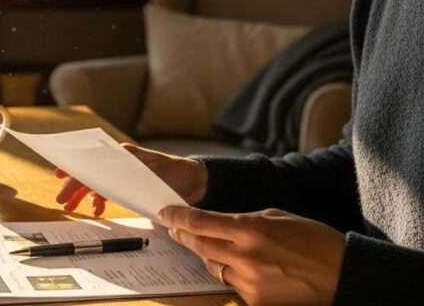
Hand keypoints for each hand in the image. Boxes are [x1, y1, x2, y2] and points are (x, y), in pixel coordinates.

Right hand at [55, 143, 207, 215]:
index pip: (92, 160)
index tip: (60, 174)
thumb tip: (105, 184)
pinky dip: (100, 199)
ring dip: (85, 195)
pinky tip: (98, 209)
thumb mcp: (152, 175)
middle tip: (62, 201)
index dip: (75, 167)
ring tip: (73, 207)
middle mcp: (120, 163)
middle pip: (91, 173)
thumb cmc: (176, 174)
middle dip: (74, 186)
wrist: (197, 182)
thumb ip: (129, 178)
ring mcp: (124, 174)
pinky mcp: (130, 186)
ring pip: (97, 183)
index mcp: (123, 155)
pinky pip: (109, 191)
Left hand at [159, 206, 345, 305]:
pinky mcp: (255, 302)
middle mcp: (244, 256)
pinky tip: (246, 268)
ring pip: (213, 267)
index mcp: (250, 229)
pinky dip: (234, 275)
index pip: (200, 222)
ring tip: (213, 247)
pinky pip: (233, 285)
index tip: (166, 213)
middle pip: (199, 245)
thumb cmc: (314, 239)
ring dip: (210, 256)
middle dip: (184, 236)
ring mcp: (248, 281)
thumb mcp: (277, 216)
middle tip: (174, 229)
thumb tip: (219, 223)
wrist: (343, 274)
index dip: (178, 217)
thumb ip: (244, 220)